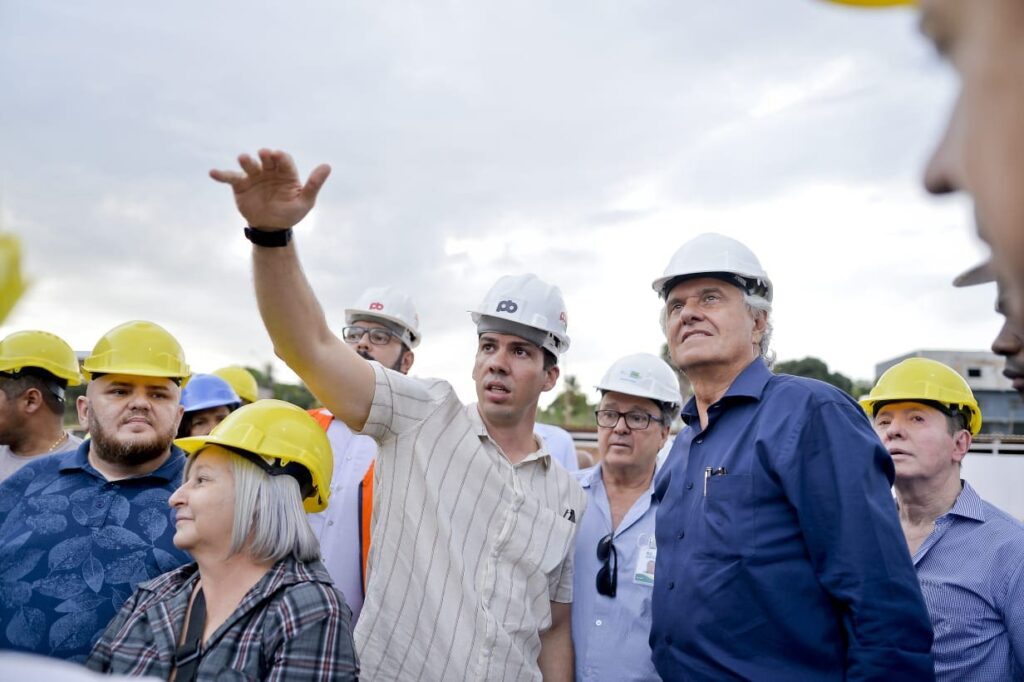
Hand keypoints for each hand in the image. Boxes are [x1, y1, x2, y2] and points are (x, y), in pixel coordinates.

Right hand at [210, 148, 330, 229]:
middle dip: (265, 156)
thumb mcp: (305, 201)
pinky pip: (230, 178)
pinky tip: (213, 173)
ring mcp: (254, 176)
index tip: (278, 156)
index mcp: (286, 173)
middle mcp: (269, 171)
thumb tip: (327, 166)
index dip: (281, 157)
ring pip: (249, 166)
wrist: (271, 227)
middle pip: (266, 160)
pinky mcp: (240, 185)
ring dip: (246, 161)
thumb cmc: (290, 213)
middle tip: (264, 154)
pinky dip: (221, 175)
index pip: (284, 161)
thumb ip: (314, 184)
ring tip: (243, 158)